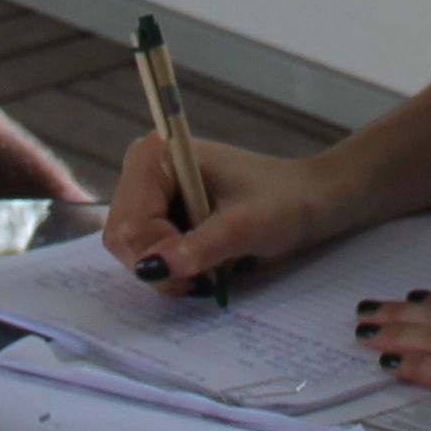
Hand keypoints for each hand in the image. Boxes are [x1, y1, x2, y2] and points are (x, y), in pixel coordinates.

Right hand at [101, 133, 340, 293]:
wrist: (307, 200)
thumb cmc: (284, 202)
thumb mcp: (246, 227)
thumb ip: (201, 247)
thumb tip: (156, 268)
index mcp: (155, 158)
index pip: (130, 224)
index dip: (160, 254)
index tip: (202, 267)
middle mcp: (143, 172)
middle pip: (124, 240)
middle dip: (163, 266)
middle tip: (208, 273)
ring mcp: (149, 194)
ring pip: (133, 253)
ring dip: (170, 270)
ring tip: (212, 264)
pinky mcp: (159, 213)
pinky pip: (148, 254)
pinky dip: (174, 268)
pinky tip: (205, 260)